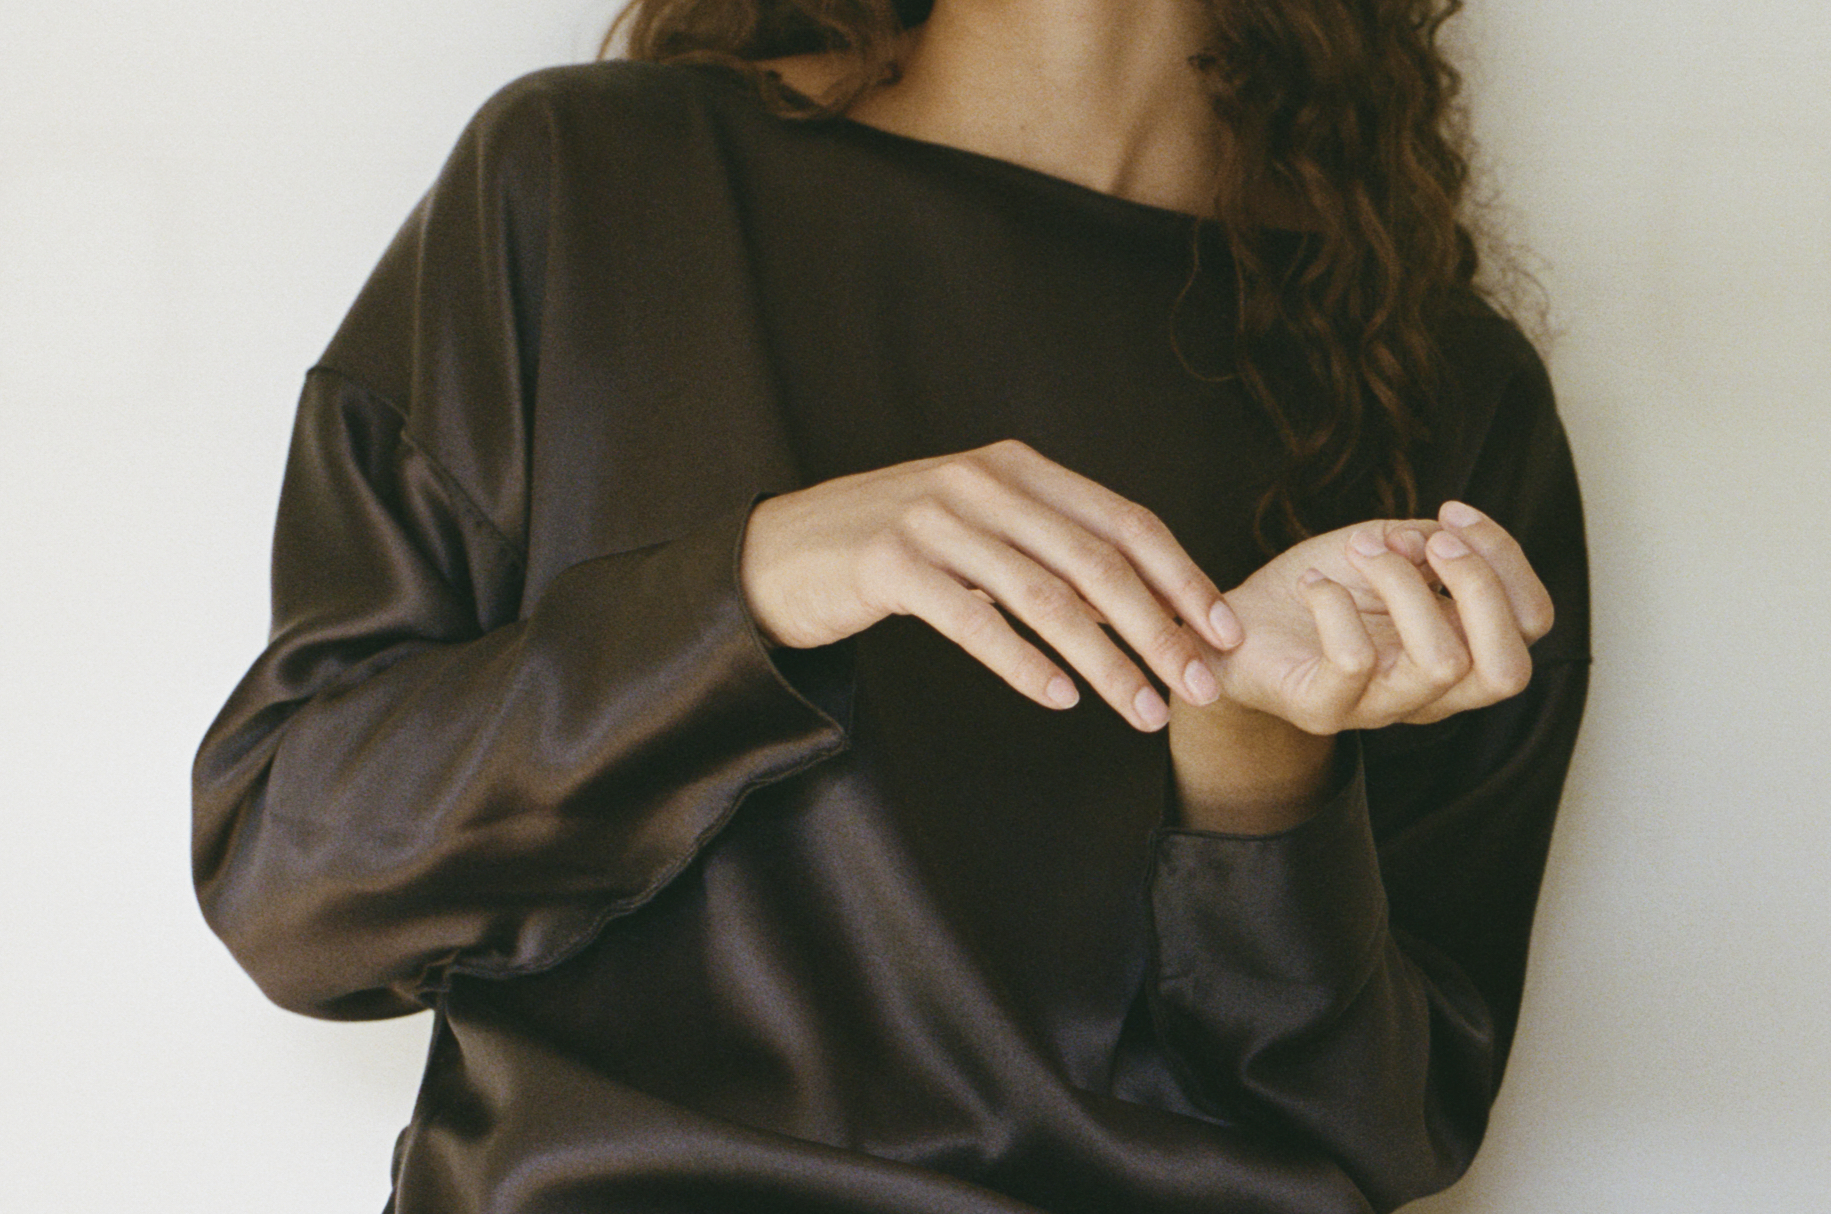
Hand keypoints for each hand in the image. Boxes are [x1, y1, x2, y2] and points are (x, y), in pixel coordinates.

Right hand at [739, 440, 1242, 731]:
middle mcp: (983, 482)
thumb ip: (1053, 555)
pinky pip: (972, 621)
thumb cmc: (895, 550)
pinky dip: (1024, 664)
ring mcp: (934, 519)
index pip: (1125, 521)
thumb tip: (1147, 614)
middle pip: (1098, 563)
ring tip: (1143, 712)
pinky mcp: (889, 564)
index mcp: (1018, 469)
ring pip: (1046, 598)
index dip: (1183, 579)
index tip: (1224, 635)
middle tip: (1199, 690)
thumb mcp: (981, 532)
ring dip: (1106, 662)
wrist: (779, 550)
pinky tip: (1061, 698)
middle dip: (1161, 632)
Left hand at [1211, 501, 1555, 734]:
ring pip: (1441, 663)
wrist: (1233, 623)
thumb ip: (1433, 544)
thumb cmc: (1321, 586)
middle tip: (1425, 540)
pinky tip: (1314, 583)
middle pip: (1508, 669)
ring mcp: (1378, 708)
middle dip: (1480, 585)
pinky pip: (1353, 664)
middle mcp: (1431, 691)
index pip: (1532, 621)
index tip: (1451, 511)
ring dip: (1403, 583)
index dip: (1506, 558)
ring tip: (1361, 550)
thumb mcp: (1387, 550)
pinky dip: (1335, 604)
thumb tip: (1454, 538)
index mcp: (1460, 648)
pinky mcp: (1322, 709)